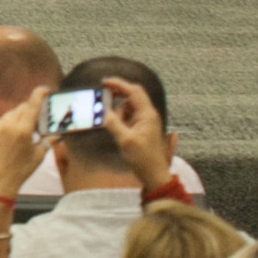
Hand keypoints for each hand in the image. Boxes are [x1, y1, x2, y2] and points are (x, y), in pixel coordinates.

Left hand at [0, 86, 52, 198]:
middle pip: (21, 109)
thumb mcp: (39, 155)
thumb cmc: (21, 170)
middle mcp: (7, 126)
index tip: (44, 89)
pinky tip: (9, 138)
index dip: (39, 95)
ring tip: (23, 133)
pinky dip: (5, 125)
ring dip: (17, 118)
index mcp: (23, 130)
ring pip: (9, 115)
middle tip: (37, 118)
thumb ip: (49, 140)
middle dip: (29, 110)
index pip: (32, 106)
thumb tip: (59, 133)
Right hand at [100, 77, 172, 191]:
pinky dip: (121, 117)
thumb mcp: (125, 140)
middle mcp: (148, 115)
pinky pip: (130, 116)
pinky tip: (115, 126)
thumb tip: (102, 111)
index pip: (134, 91)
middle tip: (103, 95)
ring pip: (130, 106)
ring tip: (111, 121)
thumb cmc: (143, 159)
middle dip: (118, 93)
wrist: (155, 175)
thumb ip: (113, 123)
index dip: (119, 84)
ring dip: (118, 109)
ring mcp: (146, 121)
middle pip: (133, 95)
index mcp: (147, 115)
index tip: (104, 82)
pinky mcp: (142, 128)